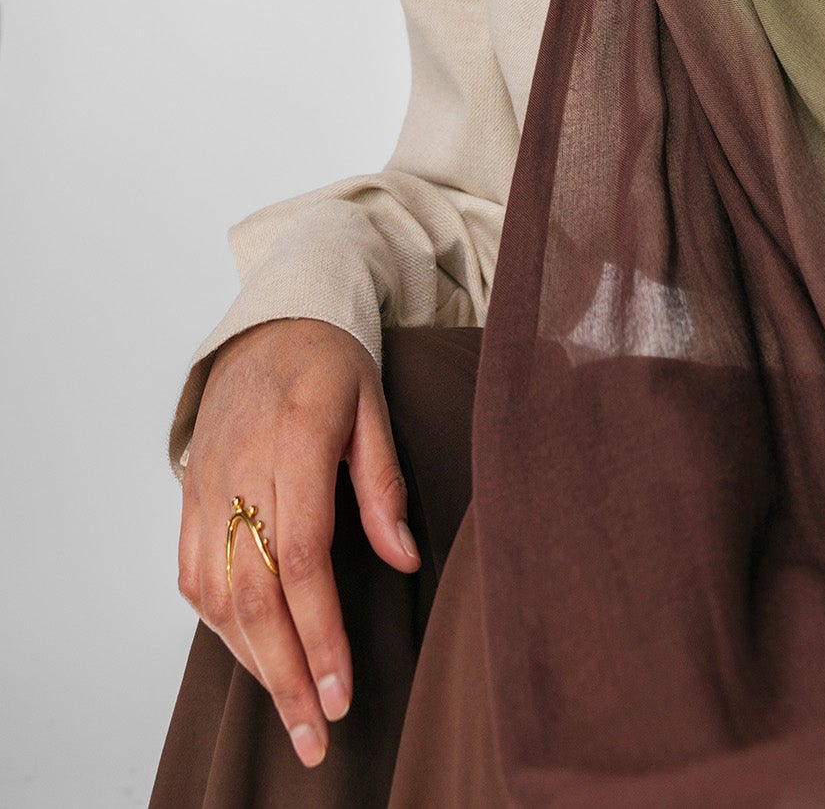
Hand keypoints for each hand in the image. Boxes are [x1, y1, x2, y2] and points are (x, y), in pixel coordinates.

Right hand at [176, 317, 419, 767]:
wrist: (267, 322)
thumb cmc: (330, 363)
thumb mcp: (373, 406)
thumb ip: (384, 485)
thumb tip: (404, 561)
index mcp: (295, 440)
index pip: (303, 555)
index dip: (319, 631)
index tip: (340, 691)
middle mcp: (241, 468)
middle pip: (254, 591)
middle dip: (286, 674)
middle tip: (316, 734)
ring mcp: (207, 484)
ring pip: (215, 594)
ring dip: (252, 662)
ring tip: (293, 710)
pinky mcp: (188, 495)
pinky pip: (190, 575)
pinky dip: (218, 626)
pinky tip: (253, 656)